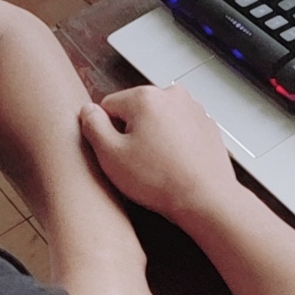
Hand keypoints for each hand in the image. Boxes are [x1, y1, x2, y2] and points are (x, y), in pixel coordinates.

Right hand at [78, 85, 240, 221]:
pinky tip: (174, 165)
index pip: (108, 106)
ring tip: (157, 167)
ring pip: (158, 121)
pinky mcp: (207, 125)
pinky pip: (179, 130)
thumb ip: (93, 126)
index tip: (117, 153)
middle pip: (135, 111)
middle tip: (137, 164)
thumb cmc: (161, 181)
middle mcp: (172, 95)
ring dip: (153, 138)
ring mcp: (193, 109)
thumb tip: (88, 111)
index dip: (107, 133)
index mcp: (145, 97)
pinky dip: (174, 144)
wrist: (207, 199)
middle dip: (132, 134)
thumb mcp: (111, 156)